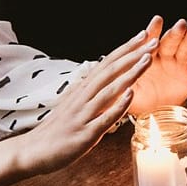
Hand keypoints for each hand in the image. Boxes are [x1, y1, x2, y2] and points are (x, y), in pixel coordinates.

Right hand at [0, 29, 153, 185]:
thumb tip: (109, 77)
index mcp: (83, 89)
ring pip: (109, 90)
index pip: (107, 63)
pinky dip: (117, 106)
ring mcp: (83, 114)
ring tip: (147, 60)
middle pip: (110, 71)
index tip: (143, 34)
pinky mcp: (84, 134)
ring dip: (129, 74)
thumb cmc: (58, 127)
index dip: (125, 49)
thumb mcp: (75, 103)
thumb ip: (92, 91)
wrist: (32, 151)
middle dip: (133, 55)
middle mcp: (83, 97)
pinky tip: (131, 96)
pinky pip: (103, 118)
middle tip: (153, 40)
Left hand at [126, 15, 186, 115]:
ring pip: (185, 48)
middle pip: (171, 42)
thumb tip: (111, 64)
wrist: (152, 116)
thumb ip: (124, 75)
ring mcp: (179, 65)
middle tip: (180, 24)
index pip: (151, 42)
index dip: (154, 31)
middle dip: (176, 32)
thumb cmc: (138, 100)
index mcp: (148, 57)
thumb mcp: (126, 88)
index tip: (157, 20)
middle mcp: (165, 57)